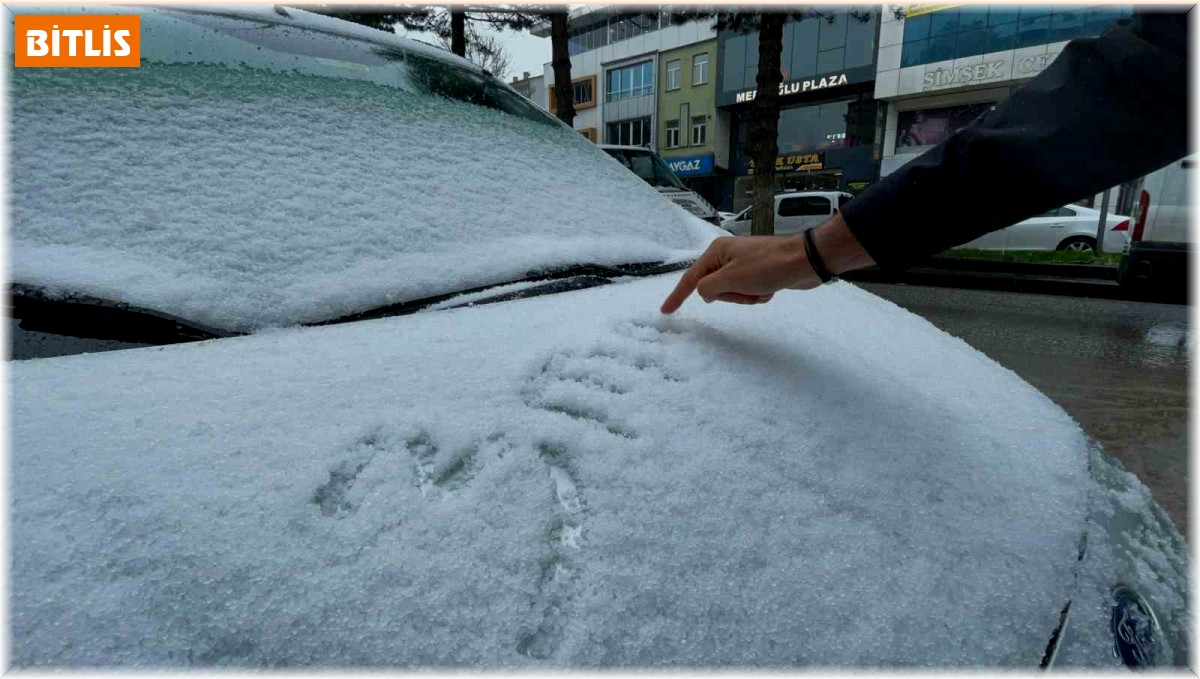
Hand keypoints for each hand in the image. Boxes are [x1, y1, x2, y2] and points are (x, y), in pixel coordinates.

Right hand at [659, 214, 873, 313]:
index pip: (690, 278)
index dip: (677, 296)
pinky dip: (759, 295)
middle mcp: (728, 256)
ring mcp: (744, 264)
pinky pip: (749, 292)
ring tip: (762, 288)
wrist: (805, 261)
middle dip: (731, 295)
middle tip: (747, 289)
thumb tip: (704, 293)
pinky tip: (771, 288)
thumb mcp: (731, 279)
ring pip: (733, 293)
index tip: (665, 311)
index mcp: (717, 252)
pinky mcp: (759, 273)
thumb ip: (708, 288)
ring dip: (747, 297)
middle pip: (714, 288)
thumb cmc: (767, 267)